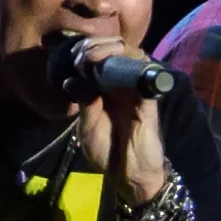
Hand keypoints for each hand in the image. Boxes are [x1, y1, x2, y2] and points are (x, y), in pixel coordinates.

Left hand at [64, 36, 166, 206]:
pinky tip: (111, 69)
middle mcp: (123, 83)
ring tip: (92, 59)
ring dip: (112, 51)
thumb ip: (84, 102)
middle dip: (97, 45)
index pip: (100, 57)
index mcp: (106, 88)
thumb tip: (71, 79)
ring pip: (132, 55)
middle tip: (82, 56)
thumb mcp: (87, 127)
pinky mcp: (149, 99)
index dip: (88, 50)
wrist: (128, 175)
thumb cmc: (107, 151)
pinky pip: (145, 75)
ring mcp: (137, 89)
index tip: (74, 59)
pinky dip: (130, 66)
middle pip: (116, 49)